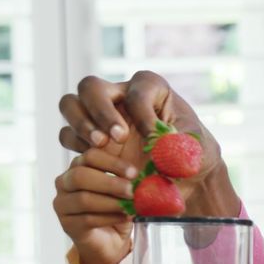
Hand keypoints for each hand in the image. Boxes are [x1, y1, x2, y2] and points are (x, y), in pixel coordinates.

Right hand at [53, 148, 137, 263]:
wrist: (111, 240)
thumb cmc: (116, 208)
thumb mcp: (124, 188)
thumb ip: (127, 175)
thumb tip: (141, 168)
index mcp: (79, 166)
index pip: (90, 156)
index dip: (113, 163)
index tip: (134, 173)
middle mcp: (65, 182)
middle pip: (81, 176)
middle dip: (110, 183)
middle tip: (131, 190)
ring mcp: (62, 204)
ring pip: (83, 199)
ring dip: (111, 202)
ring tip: (129, 206)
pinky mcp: (67, 224)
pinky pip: (87, 219)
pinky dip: (109, 218)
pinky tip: (123, 217)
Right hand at [57, 71, 237, 216]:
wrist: (183, 176)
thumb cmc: (193, 155)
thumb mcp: (197, 148)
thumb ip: (182, 146)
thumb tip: (160, 146)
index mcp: (149, 87)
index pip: (137, 93)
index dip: (143, 116)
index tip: (154, 139)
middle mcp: (119, 94)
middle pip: (90, 87)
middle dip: (101, 111)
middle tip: (118, 138)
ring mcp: (99, 115)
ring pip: (70, 104)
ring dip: (80, 124)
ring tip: (100, 146)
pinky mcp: (89, 138)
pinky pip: (67, 134)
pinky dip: (75, 144)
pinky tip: (92, 158)